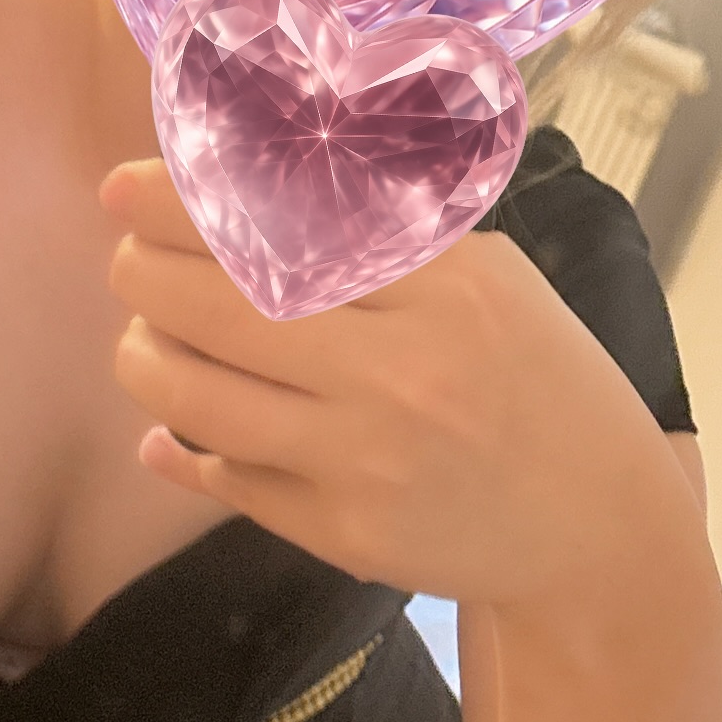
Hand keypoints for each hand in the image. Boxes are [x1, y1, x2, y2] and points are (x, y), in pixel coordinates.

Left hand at [101, 160, 694, 605]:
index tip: (127, 188)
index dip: (187, 204)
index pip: (288, 226)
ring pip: (205, 399)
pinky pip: (231, 479)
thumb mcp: (494, 281)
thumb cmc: (542, 381)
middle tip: (125, 259)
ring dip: (146, 358)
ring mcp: (368, 457)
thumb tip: (252, 198)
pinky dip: (185, 445)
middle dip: (146, 274)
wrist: (595, 526)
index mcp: (447, 286)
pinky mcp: (346, 532)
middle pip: (224, 306)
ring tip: (142, 338)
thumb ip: (391, 239)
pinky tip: (174, 422)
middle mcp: (403, 367)